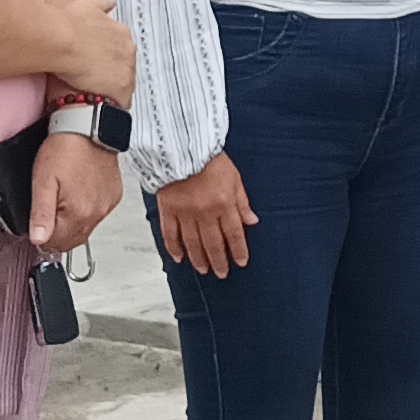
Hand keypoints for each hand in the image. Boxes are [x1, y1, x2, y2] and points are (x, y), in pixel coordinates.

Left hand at [28, 133, 121, 257]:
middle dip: (57, 233)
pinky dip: (86, 211)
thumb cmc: (66, 148)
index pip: (56, 243)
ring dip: (71, 223)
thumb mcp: (43, 181)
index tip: (37, 222)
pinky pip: (97, 215)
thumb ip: (40, 213)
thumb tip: (38, 239)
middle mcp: (96, 213)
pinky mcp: (113, 197)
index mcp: (78, 213)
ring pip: (85, 230)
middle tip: (47, 213)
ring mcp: (107, 206)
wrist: (89, 126)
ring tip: (62, 200)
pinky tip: (78, 194)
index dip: (41, 235)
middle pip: (72, 241)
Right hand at [52, 0, 135, 101]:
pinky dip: (110, 106)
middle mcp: (129, 53)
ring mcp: (127, 72)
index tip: (94, 64)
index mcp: (122, 35)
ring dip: (110, 91)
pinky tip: (96, 107)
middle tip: (90, 81)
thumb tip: (112, 1)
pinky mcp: (121, 90)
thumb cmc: (69, 24)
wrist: (62, 41)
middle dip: (110, 75)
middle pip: (122, 69)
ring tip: (91, 95)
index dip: (106, 60)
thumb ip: (102, 3)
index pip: (120, 52)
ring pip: (122, 86)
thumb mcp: (87, 5)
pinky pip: (119, 103)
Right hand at [153, 153, 255, 277]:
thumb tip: (252, 221)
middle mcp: (205, 212)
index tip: (241, 262)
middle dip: (219, 261)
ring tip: (203, 269)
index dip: (238, 250)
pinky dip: (174, 248)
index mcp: (224, 203)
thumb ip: (242, 202)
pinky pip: (170, 234)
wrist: (182, 146)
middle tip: (222, 273)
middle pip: (214, 243)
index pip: (234, 234)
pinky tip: (179, 258)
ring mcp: (185, 213)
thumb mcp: (234, 178)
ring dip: (199, 259)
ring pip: (193, 243)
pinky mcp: (168, 210)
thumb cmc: (209, 159)